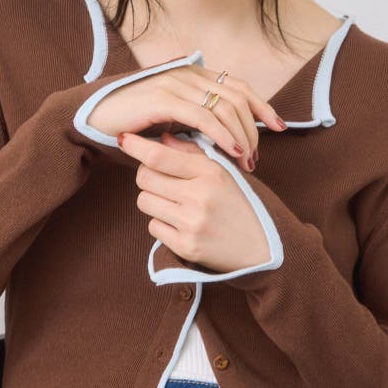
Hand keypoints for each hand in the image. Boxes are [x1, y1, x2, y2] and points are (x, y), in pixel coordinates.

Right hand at [87, 61, 286, 174]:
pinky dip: (222, 135)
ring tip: (247, 161)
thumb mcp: (172, 120)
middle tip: (257, 158)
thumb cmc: (133, 123)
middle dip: (254, 129)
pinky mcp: (164, 99)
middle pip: (237, 98)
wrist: (94, 117)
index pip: (239, 87)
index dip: (262, 107)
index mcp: (193, 75)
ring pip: (225, 107)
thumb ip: (196, 122)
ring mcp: (176, 84)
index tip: (280, 127)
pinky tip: (232, 152)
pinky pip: (204, 117)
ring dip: (241, 136)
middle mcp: (188, 74)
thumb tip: (227, 140)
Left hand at [119, 130, 271, 273]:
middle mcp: (200, 197)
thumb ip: (194, 153)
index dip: (136, 146)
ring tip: (175, 203)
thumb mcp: (226, 172)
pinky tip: (182, 224)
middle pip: (145, 177)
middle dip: (147, 175)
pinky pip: (153, 227)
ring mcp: (192, 223)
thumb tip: (161, 138)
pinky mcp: (186, 247)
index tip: (123, 139)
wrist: (264, 249)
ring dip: (154, 200)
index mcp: (211, 172)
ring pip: (145, 201)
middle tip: (162, 179)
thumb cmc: (242, 204)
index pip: (160, 156)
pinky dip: (162, 224)